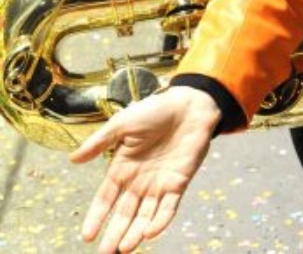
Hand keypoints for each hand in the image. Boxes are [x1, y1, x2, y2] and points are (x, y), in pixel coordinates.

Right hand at [70, 86, 220, 253]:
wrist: (189, 104)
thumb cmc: (155, 110)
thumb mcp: (122, 124)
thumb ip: (99, 142)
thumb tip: (72, 159)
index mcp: (122, 168)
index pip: (106, 199)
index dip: (96, 217)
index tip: (87, 236)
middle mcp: (139, 181)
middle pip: (124, 214)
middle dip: (114, 234)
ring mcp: (159, 184)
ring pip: (145, 216)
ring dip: (135, 234)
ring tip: (124, 249)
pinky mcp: (179, 182)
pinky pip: (169, 207)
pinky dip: (161, 221)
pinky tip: (150, 233)